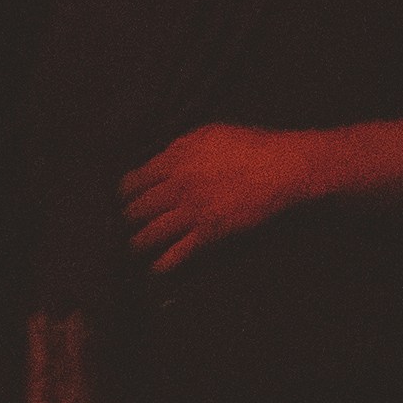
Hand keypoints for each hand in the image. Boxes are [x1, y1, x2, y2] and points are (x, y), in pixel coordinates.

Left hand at [123, 126, 311, 269]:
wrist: (281, 167)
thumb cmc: (249, 145)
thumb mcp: (207, 134)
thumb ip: (178, 147)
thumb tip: (160, 157)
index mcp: (173, 160)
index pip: (133, 181)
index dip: (122, 194)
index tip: (120, 200)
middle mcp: (176, 187)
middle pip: (136, 210)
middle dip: (124, 220)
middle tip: (120, 227)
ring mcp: (192, 212)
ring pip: (151, 234)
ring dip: (137, 244)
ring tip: (131, 249)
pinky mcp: (210, 233)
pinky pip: (179, 253)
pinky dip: (164, 263)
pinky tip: (157, 268)